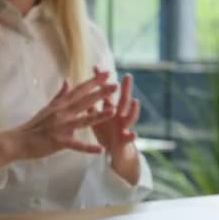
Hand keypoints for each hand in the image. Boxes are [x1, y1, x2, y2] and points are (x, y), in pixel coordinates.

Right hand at [0, 72, 116, 168]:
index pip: (80, 90)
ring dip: (98, 115)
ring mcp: (60, 127)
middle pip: (84, 101)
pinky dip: (88, 148)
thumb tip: (67, 81)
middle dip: (101, 93)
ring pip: (83, 120)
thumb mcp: (48, 107)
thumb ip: (60, 95)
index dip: (94, 81)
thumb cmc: (34, 125)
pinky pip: (76, 145)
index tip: (107, 73)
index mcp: (60, 105)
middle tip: (116, 85)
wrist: (18, 141)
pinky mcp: (58, 141)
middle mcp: (62, 113)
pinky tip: (100, 149)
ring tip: (113, 111)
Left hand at [90, 67, 140, 184]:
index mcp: (110, 109)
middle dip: (125, 89)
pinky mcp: (125, 140)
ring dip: (134, 110)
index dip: (102, 82)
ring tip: (136, 102)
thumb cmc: (106, 132)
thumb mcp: (96, 118)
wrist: (114, 152)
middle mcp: (120, 116)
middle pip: (123, 100)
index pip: (106, 93)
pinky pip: (129, 138)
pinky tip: (135, 134)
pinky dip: (131, 136)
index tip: (96, 67)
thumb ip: (90, 104)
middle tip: (128, 76)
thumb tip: (82, 91)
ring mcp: (124, 127)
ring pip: (130, 117)